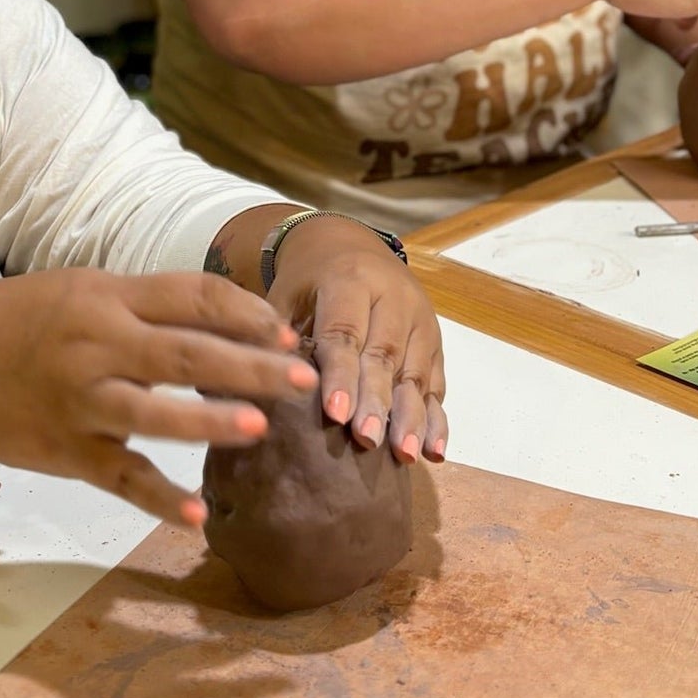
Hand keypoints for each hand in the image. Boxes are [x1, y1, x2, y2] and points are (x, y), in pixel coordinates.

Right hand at [0, 268, 316, 525]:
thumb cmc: (25, 319)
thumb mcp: (84, 291)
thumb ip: (146, 304)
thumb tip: (225, 317)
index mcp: (109, 297)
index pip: (192, 295)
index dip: (245, 312)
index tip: (286, 330)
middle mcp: (98, 344)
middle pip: (185, 352)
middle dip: (250, 365)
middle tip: (303, 379)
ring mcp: (81, 400)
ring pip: (153, 414)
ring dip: (208, 421)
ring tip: (259, 428)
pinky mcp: (66, 451)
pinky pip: (118, 476)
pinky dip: (157, 497)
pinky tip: (196, 515)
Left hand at [265, 218, 446, 465]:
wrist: (348, 243)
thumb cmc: (308, 279)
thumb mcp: (286, 292)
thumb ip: (278, 334)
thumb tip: (260, 382)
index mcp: (350, 280)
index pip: (345, 332)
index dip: (341, 374)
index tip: (335, 413)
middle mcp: (393, 297)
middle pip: (384, 355)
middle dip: (376, 401)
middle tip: (365, 439)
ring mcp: (420, 319)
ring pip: (416, 371)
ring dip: (411, 415)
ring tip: (403, 453)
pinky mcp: (435, 341)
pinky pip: (437, 381)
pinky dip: (436, 417)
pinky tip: (432, 451)